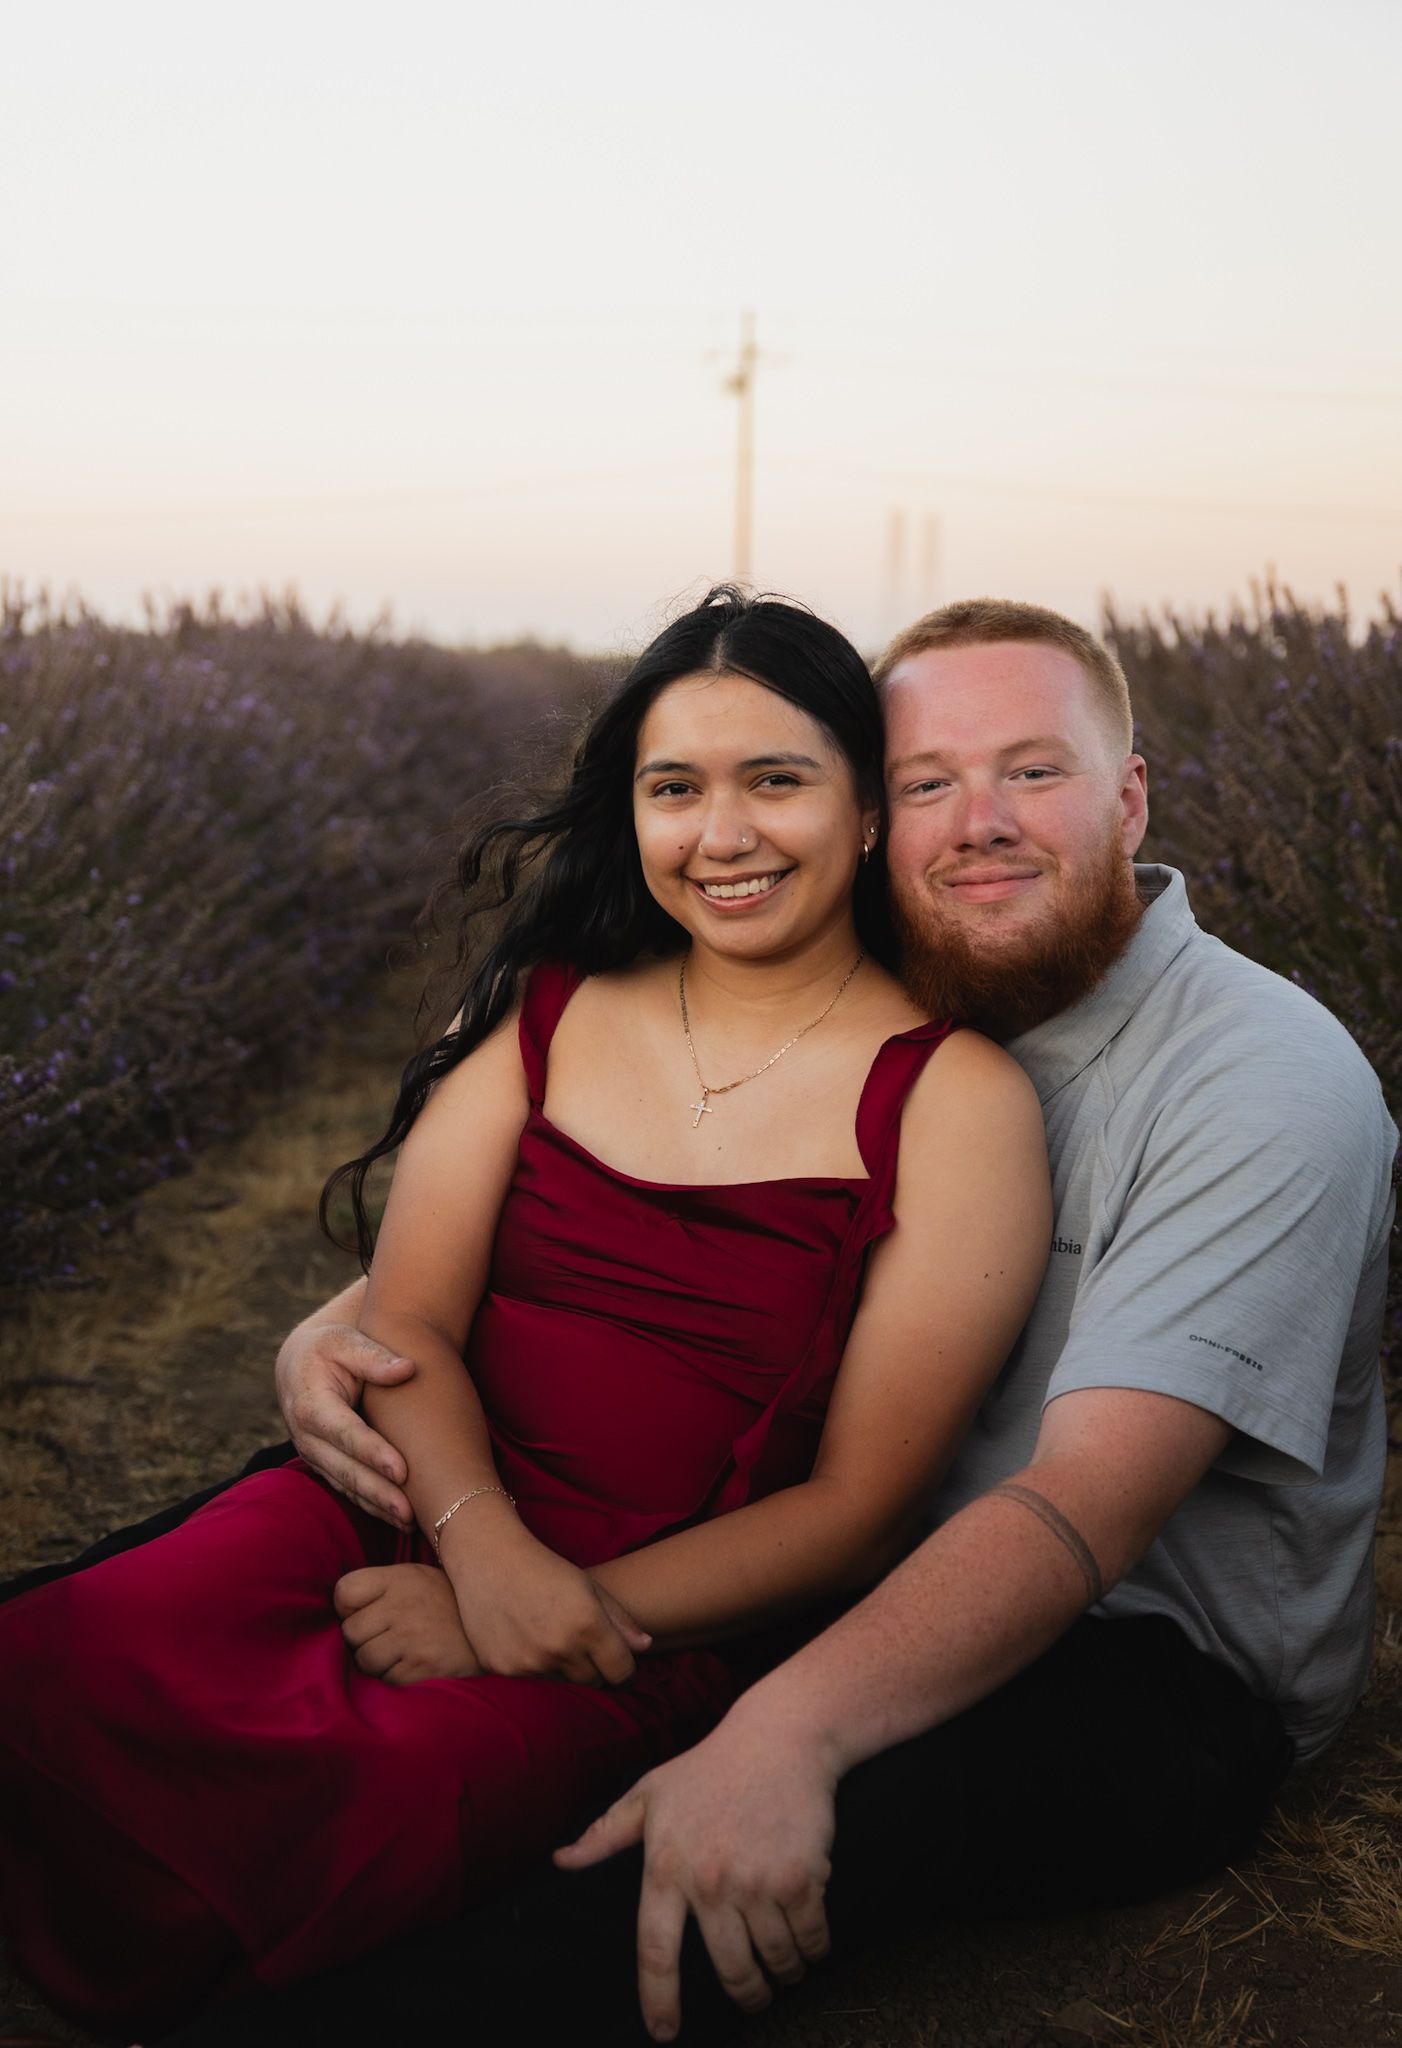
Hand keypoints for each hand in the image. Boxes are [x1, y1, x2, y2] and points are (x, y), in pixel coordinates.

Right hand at [276, 1319, 415, 1527]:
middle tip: (410, 1511)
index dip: (372, 1453)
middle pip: (345, 1470)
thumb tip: (406, 1369)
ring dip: (377, 1506)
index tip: (402, 1470)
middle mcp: (307, 1436)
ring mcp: (313, 1455)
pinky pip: (347, 1489)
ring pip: (346, 1486)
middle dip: (378, 1492)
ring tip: (410, 1522)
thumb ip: (373, 1356)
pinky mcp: (324, 1465)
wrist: (299, 1364)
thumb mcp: (345, 1340)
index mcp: (311, 1405)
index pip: (345, 1433)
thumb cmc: (329, 1348)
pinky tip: (397, 1518)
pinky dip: (370, 1505)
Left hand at [334, 1563, 482, 1683]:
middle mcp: (400, 1606)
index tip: (362, 1613)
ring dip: (377, 1662)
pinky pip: (387, 1680)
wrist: (497, 1623)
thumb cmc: (450, 1601)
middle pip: (350, 1632)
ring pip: (364, 1660)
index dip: (347, 1607)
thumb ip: (382, 1587)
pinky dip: (395, 1677)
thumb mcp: (417, 1577)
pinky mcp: (421, 1667)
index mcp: (397, 1579)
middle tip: (384, 1636)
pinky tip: (413, 1664)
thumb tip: (343, 1609)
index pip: (344, 1592)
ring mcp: (410, 1639)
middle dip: (362, 1639)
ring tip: (398, 1652)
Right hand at [443, 1521, 651, 1686]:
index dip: (625, 1670)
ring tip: (552, 1636)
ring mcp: (529, 1661)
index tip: (620, 1664)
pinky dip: (534, 1667)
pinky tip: (526, 1639)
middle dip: (594, 1668)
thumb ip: (620, 1619)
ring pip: (562, 1683)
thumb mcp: (589, 1586)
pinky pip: (531, 1680)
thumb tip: (645, 1647)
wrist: (488, 1557)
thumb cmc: (545, 1568)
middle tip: (582, 1644)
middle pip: (593, 1681)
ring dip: (563, 1668)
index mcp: (588, 1625)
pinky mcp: (502, 1668)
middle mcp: (560, 1648)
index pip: (621, 1672)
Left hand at [556, 1705, 837, 2040]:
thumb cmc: (711, 1766)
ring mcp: (756, 1881)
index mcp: (666, 1866)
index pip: (655, 1950)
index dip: (658, 1999)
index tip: (664, 2032)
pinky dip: (813, 1950)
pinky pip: (810, 1939)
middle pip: (729, 1970)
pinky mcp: (801, 1878)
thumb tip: (561, 1860)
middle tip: (752, 1994)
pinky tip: (809, 1942)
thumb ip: (605, 1834)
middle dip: (745, 1994)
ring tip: (785, 1967)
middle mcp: (709, 1881)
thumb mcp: (650, 1793)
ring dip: (783, 1974)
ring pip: (774, 1961)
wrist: (780, 1738)